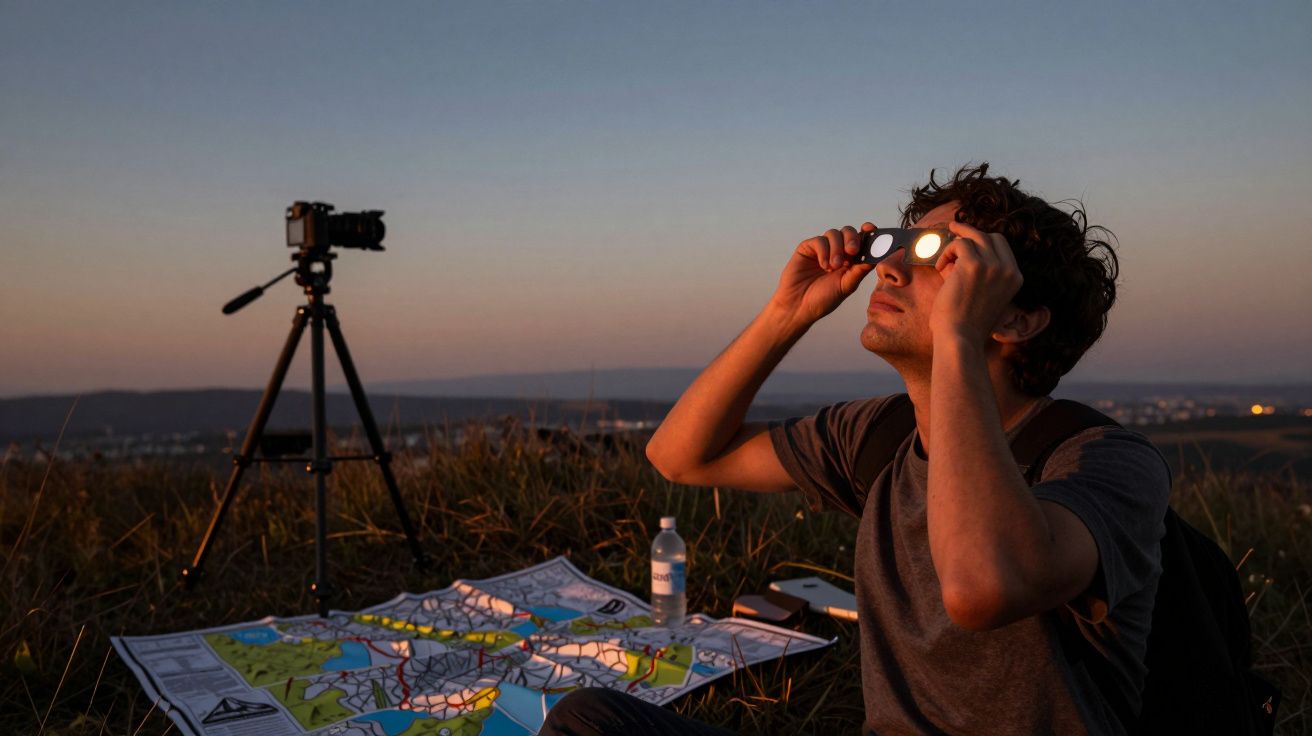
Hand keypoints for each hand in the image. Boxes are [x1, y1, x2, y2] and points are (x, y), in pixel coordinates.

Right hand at [771, 222, 876, 324]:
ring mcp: (822, 249)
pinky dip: (824, 251)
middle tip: (852, 251)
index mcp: (850, 260)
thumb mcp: (847, 285)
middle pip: (848, 232)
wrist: (799, 306)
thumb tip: (877, 256)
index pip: (861, 240)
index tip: (871, 229)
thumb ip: (860, 270)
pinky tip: (823, 266)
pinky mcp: (807, 248)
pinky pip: (819, 240)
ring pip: (834, 233)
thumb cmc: (823, 299)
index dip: (867, 232)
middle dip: (852, 238)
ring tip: (834, 266)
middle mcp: (837, 251)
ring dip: (837, 248)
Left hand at [930, 221, 1022, 342]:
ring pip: (973, 237)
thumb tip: (959, 252)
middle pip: (990, 237)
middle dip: (971, 232)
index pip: (1002, 247)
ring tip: (943, 261)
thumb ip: (980, 275)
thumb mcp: (985, 296)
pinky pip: (958, 244)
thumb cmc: (966, 323)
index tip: (968, 238)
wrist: (960, 338)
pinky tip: (940, 268)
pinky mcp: (973, 265)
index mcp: (1015, 278)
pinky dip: (946, 252)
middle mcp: (1008, 270)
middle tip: (953, 229)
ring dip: (954, 245)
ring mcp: (992, 266)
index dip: (983, 240)